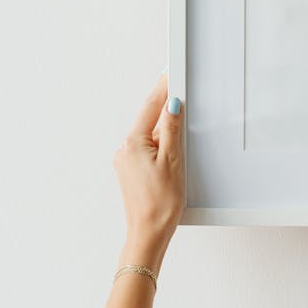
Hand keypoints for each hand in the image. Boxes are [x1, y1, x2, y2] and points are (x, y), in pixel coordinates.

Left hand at [113, 72, 184, 247]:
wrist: (148, 233)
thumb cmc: (160, 203)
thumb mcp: (173, 161)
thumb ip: (171, 129)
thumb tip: (173, 104)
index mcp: (133, 142)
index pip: (151, 106)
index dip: (163, 88)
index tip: (171, 73)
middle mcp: (124, 149)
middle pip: (148, 119)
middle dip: (166, 109)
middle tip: (183, 95)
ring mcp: (125, 161)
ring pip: (148, 135)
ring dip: (164, 132)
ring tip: (181, 137)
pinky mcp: (130, 171)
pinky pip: (146, 149)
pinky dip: (159, 146)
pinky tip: (171, 155)